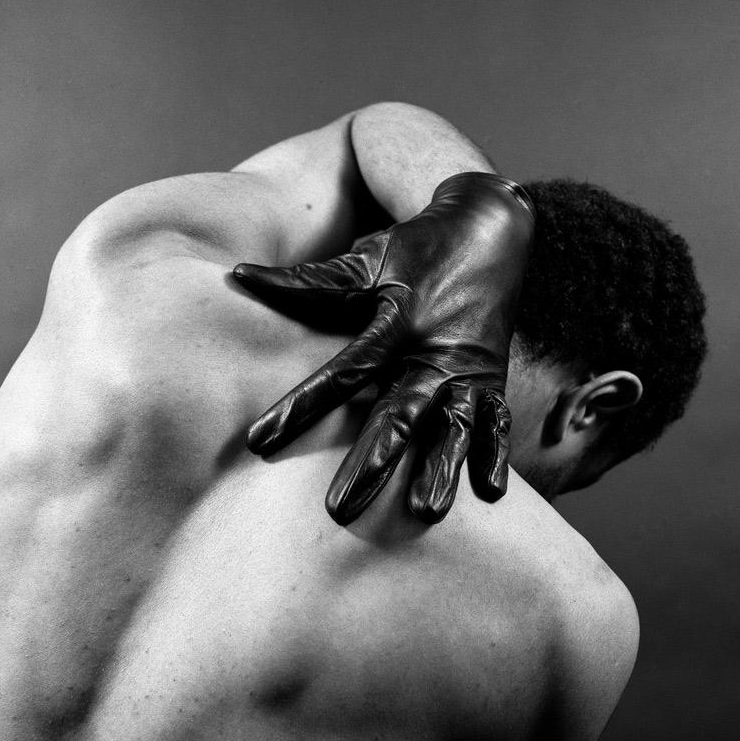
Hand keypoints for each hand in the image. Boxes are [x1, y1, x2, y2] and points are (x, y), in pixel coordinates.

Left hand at [232, 172, 534, 524]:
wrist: (492, 226)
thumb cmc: (417, 246)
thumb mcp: (367, 259)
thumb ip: (309, 282)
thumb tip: (242, 276)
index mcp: (398, 322)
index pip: (343, 372)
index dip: (300, 406)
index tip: (260, 442)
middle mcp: (434, 351)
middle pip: (399, 413)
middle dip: (372, 462)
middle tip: (340, 510)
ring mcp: (469, 368)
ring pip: (453, 427)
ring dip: (440, 470)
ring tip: (426, 514)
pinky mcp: (494, 378)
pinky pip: (498, 422)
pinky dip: (495, 455)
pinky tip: (490, 496)